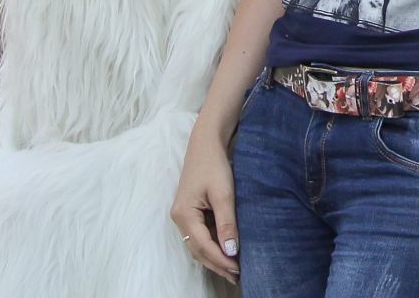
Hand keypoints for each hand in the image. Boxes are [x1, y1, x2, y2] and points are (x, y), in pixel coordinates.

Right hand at [170, 132, 238, 281]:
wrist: (206, 143)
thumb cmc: (214, 164)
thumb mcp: (223, 193)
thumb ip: (227, 223)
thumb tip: (231, 250)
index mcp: (184, 215)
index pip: (204, 246)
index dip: (221, 260)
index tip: (238, 269)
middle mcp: (180, 218)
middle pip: (198, 250)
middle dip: (217, 264)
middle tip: (237, 276)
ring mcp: (183, 216)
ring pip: (198, 245)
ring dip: (215, 257)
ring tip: (233, 269)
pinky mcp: (190, 212)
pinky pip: (200, 235)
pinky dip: (213, 246)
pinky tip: (225, 250)